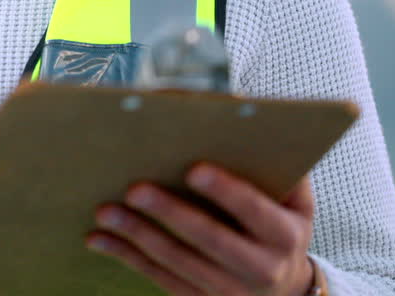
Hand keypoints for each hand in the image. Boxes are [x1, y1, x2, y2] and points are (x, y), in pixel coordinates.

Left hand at [86, 164, 315, 295]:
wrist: (286, 291)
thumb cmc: (281, 226)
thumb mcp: (294, 200)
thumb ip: (278, 166)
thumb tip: (241, 117)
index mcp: (285, 236)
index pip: (254, 211)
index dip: (226, 191)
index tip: (194, 169)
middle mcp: (261, 269)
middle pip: (210, 240)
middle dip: (170, 213)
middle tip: (135, 189)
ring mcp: (229, 292)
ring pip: (177, 263)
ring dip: (137, 236)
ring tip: (106, 211)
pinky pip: (159, 279)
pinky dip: (127, 257)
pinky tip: (100, 239)